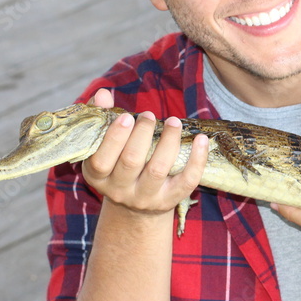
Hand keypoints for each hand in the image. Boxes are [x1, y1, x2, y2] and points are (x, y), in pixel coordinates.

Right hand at [81, 88, 207, 217]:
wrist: (135, 207)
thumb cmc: (119, 165)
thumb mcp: (105, 148)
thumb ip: (103, 119)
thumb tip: (103, 93)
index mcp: (99, 177)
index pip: (101, 160)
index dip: (114, 137)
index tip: (127, 116)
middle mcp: (120, 191)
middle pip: (131, 161)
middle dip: (142, 134)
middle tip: (149, 115)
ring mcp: (146, 198)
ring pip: (158, 169)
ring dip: (168, 141)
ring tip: (173, 122)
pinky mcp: (170, 200)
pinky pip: (187, 180)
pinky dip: (197, 159)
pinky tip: (201, 139)